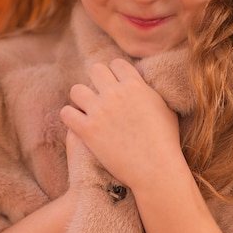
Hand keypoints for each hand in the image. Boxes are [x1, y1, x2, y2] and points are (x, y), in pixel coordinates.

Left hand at [60, 59, 181, 189]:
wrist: (155, 169)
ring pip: (76, 90)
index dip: (116, 74)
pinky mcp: (87, 130)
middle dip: (97, 81)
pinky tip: (78, 124)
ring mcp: (99, 111)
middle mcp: (115, 93)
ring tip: (87, 110)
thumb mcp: (165, 108)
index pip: (117, 64)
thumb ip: (150, 92)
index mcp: (135, 85)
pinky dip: (70, 117)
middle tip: (101, 96)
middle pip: (95, 70)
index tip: (116, 84)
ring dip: (81, 99)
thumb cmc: (166, 142)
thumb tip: (143, 85)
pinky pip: (66, 113)